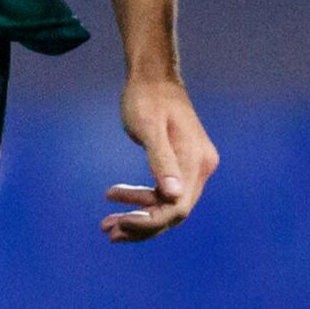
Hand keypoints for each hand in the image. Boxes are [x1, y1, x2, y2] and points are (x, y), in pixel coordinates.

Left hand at [104, 74, 216, 241]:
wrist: (153, 77)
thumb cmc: (146, 99)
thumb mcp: (148, 128)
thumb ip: (161, 161)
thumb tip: (174, 195)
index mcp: (195, 160)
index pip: (177, 206)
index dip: (150, 222)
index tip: (121, 223)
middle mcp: (201, 167)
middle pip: (174, 211)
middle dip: (141, 226)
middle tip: (108, 231)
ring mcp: (194, 167)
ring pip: (170, 206)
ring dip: (140, 219)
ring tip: (108, 225)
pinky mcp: (184, 166)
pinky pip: (166, 194)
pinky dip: (144, 204)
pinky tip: (119, 203)